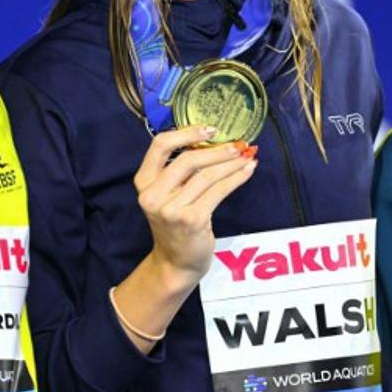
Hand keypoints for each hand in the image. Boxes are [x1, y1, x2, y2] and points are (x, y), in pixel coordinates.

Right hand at [133, 125, 256, 289]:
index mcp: (144, 182)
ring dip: (231, 164)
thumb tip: (216, 142)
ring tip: (247, 156)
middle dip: (217, 150)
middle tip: (238, 145)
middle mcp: (153, 195)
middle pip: (187, 159)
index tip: (210, 129)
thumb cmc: (175, 225)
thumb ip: (180, 172)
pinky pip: (218, 191)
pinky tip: (247, 171)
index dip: (186, 133)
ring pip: (206, 176)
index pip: (160, 145)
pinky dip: (236, 179)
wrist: (176, 262)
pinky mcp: (191, 220)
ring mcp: (171, 209)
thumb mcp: (167, 195)